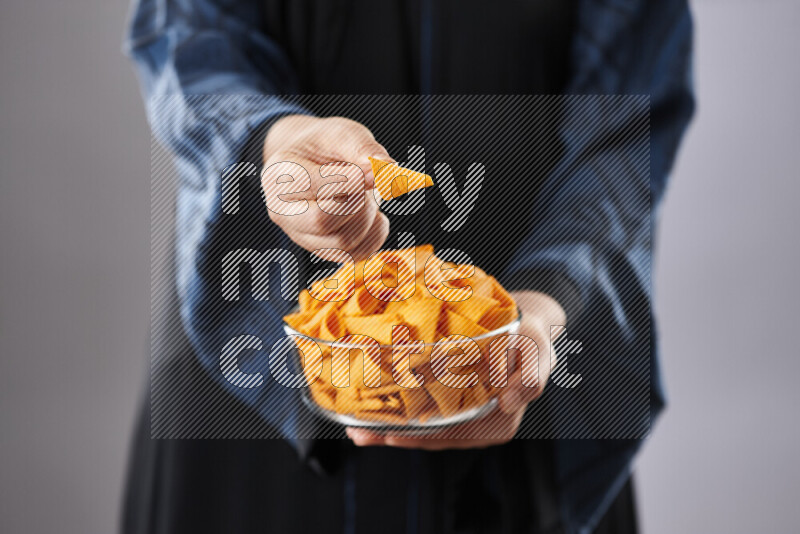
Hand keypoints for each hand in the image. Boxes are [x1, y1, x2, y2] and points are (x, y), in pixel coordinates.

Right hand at [262, 115, 391, 260]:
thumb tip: (388, 168)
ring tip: (368, 195)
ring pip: (343, 242)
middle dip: (356, 202)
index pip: (316, 186)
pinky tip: (374, 213)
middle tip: (368, 185)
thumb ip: (363, 148)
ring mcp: (301, 235)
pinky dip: (376, 234)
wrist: (316, 163)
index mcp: (279, 176)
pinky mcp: (324, 250)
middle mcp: (282, 211)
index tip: (373, 170)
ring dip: (368, 216)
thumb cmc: (326, 146)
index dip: (351, 180)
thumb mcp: (343, 133)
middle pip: (321, 221)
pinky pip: (357, 254)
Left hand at [347, 291, 565, 449]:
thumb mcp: (538, 352)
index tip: (393, 434)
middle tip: (361, 434)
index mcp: (497, 423)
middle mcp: (477, 425)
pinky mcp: (450, 402)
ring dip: (389, 429)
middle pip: (432, 436)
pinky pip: (422, 412)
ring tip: (356, 429)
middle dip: (395, 436)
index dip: (422, 437)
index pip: (454, 435)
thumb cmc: (531, 339)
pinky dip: (397, 413)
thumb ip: (530, 378)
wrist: (524, 323)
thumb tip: (507, 401)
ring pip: (423, 428)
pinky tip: (370, 411)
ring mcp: (462, 415)